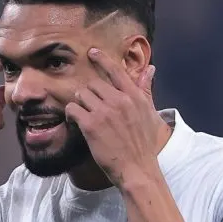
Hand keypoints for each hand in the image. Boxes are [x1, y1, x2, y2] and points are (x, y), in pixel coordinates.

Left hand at [66, 48, 165, 186]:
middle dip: (89, 94)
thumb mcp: (149, 114)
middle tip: (90, 107)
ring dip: (80, 104)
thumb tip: (151, 68)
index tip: (92, 52)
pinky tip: (76, 122)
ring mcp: (105, 112)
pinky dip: (71, 114)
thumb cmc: (144, 145)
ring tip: (84, 117)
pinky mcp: (91, 125)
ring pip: (81, 95)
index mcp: (134, 97)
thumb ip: (146, 90)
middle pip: (94, 84)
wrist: (137, 169)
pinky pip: (73, 109)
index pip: (116, 71)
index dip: (102, 59)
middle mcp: (120, 100)